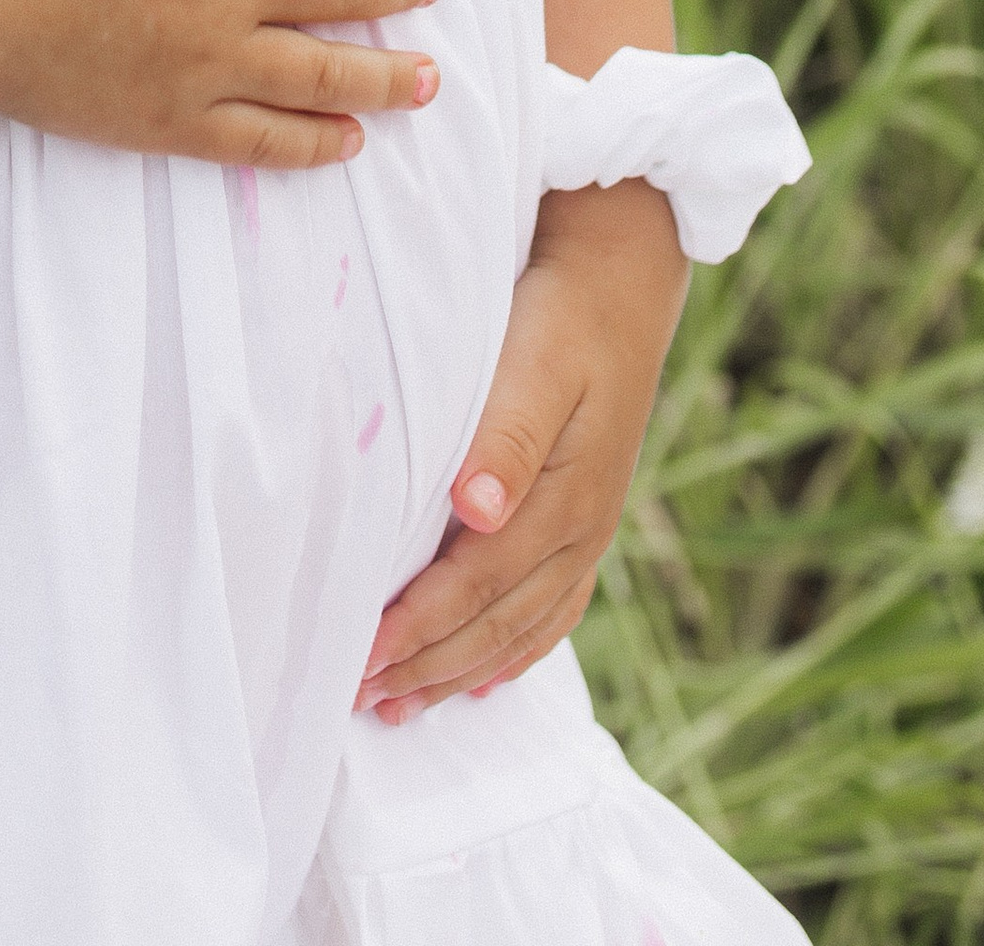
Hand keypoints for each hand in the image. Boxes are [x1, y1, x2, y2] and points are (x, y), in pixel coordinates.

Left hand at [356, 177, 687, 718]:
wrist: (624, 276)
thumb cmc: (566, 311)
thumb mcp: (536, 358)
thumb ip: (506, 436)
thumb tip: (477, 514)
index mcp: (564, 498)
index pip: (476, 584)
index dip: (419, 627)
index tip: (360, 658)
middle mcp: (581, 529)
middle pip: (495, 621)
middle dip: (428, 665)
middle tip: (360, 699)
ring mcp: (589, 531)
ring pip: (521, 627)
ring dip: (461, 671)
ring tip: (404, 706)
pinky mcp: (587, 520)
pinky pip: (552, 610)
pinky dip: (515, 650)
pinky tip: (489, 677)